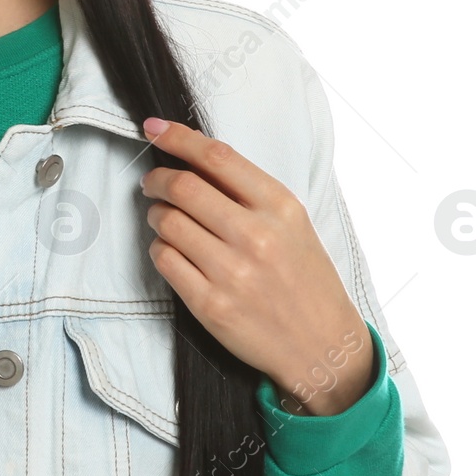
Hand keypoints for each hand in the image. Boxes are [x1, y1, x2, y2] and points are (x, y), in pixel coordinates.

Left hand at [139, 117, 372, 415]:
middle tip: (152, 183)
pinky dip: (159, 248)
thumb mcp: (293, 224)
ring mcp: (232, 272)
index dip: (177, 137)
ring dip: (155, 214)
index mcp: (280, 207)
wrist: (324, 346)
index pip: (217, 157)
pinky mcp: (210, 304)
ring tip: (163, 219)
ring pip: (166, 222)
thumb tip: (192, 159)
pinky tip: (172, 249)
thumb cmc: (305, 279)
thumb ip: (248, 192)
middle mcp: (256, 236)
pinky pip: (164, 259)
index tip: (153, 128)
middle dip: (157, 179)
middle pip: (182, 186)